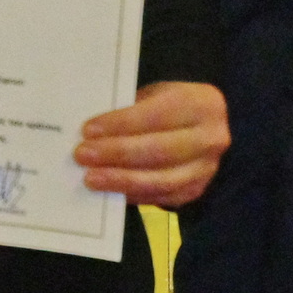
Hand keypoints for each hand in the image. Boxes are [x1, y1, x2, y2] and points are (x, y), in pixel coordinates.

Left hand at [76, 80, 228, 207]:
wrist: (207, 128)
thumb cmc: (171, 107)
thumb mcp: (157, 95)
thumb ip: (132, 109)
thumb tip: (92, 130)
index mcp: (202, 104)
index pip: (156, 115)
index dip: (121, 123)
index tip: (88, 129)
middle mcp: (210, 138)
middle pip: (159, 150)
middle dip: (117, 153)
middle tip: (82, 154)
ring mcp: (206, 169)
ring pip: (161, 180)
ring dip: (121, 180)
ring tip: (91, 178)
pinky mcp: (195, 190)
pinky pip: (160, 197)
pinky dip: (132, 194)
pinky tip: (109, 190)